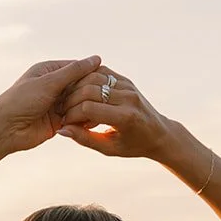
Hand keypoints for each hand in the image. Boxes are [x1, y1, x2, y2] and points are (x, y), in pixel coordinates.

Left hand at [0, 55, 105, 168]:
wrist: (5, 129)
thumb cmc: (21, 100)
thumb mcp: (49, 82)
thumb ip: (73, 72)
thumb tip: (96, 58)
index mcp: (49, 70)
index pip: (77, 67)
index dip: (91, 72)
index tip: (105, 78)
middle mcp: (53, 86)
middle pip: (80, 85)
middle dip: (89, 91)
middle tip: (103, 96)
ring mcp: (56, 104)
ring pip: (79, 102)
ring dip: (85, 106)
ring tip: (96, 108)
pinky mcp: (58, 121)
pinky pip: (76, 118)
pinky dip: (82, 119)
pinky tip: (91, 120)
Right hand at [57, 66, 177, 160]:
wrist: (158, 133)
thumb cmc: (132, 145)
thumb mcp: (109, 148)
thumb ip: (85, 139)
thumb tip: (62, 130)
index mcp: (125, 117)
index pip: (89, 108)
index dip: (72, 115)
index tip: (65, 123)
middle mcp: (128, 98)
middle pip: (88, 90)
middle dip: (71, 102)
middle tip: (63, 112)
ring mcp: (128, 86)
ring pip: (93, 77)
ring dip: (76, 88)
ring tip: (70, 103)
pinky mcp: (126, 80)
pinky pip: (101, 72)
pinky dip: (86, 79)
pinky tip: (80, 92)